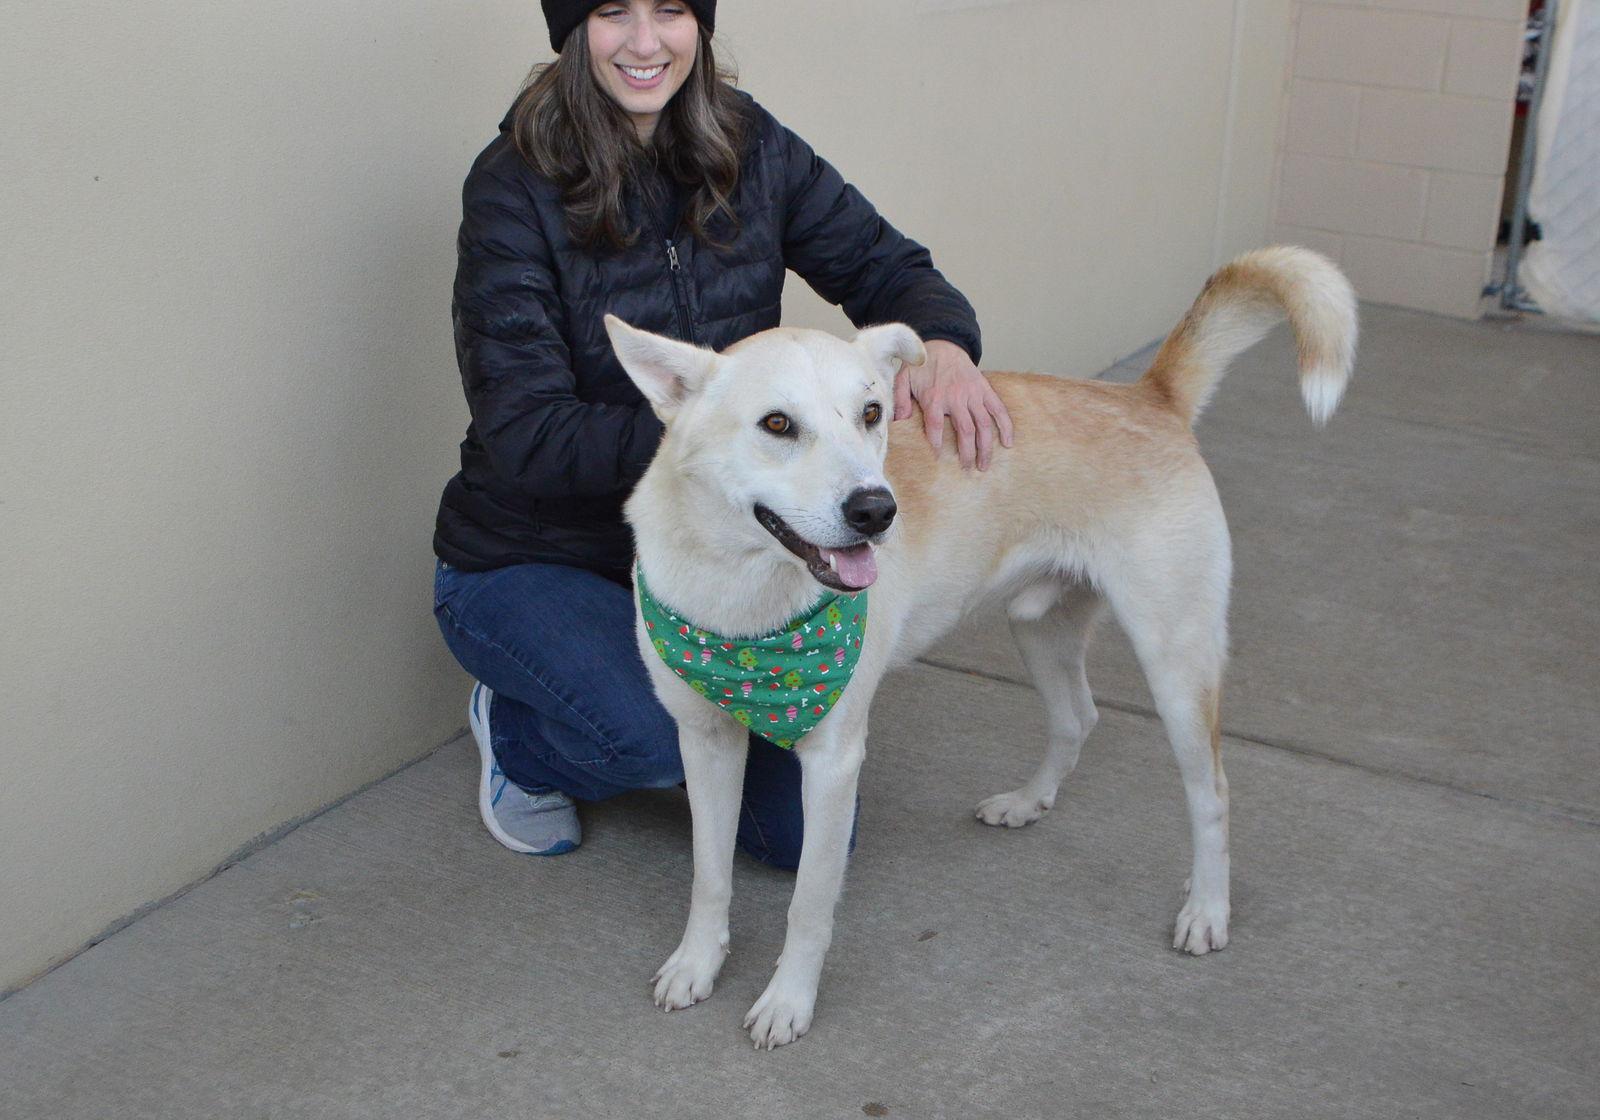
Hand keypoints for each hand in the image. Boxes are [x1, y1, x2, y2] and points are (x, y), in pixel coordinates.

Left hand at [892, 339, 1014, 469]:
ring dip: (986, 447)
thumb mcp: (904, 378)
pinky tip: (1008, 442)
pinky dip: (1006, 426)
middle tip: (967, 469)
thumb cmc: (922, 365)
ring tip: (985, 465)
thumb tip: (898, 422)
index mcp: (934, 397)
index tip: (938, 458)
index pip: (935, 426)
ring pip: (984, 424)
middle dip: (967, 453)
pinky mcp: (985, 390)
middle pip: (965, 430)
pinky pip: (998, 409)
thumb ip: (899, 399)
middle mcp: (956, 398)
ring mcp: (973, 394)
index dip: (937, 443)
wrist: (943, 344)